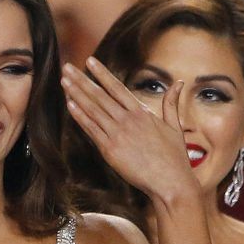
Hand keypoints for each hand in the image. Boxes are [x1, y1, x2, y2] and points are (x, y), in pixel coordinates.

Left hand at [60, 57, 197, 200]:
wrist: (171, 183)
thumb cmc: (175, 157)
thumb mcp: (174, 126)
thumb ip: (171, 103)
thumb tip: (179, 82)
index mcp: (141, 112)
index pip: (117, 88)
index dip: (101, 73)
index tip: (89, 61)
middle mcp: (127, 120)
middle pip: (99, 96)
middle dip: (81, 80)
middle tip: (66, 67)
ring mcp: (117, 134)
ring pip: (92, 110)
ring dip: (76, 94)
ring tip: (64, 81)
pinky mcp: (110, 150)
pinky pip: (91, 130)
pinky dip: (80, 116)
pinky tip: (70, 105)